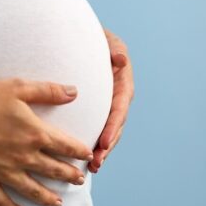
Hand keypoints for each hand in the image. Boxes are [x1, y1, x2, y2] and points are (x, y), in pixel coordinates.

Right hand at [0, 78, 93, 205]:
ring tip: (59, 202)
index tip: (87, 156)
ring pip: (33, 190)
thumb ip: (47, 91)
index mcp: (34, 134)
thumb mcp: (16, 87)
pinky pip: (2, 200)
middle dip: (69, 175)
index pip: (64, 146)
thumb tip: (73, 92)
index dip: (79, 151)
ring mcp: (5, 172)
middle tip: (79, 180)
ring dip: (48, 197)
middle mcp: (24, 157)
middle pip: (53, 169)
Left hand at [88, 28, 134, 173]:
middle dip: (107, 145)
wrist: (82, 39)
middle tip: (96, 162)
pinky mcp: (98, 109)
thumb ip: (114, 48)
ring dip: (102, 149)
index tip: (105, 142)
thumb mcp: (107, 39)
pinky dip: (94, 143)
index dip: (113, 126)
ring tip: (92, 167)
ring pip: (108, 130)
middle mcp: (118, 96)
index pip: (119, 107)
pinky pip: (97, 127)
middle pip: (115, 125)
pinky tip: (84, 160)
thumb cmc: (95, 38)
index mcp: (122, 83)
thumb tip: (120, 60)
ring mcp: (109, 104)